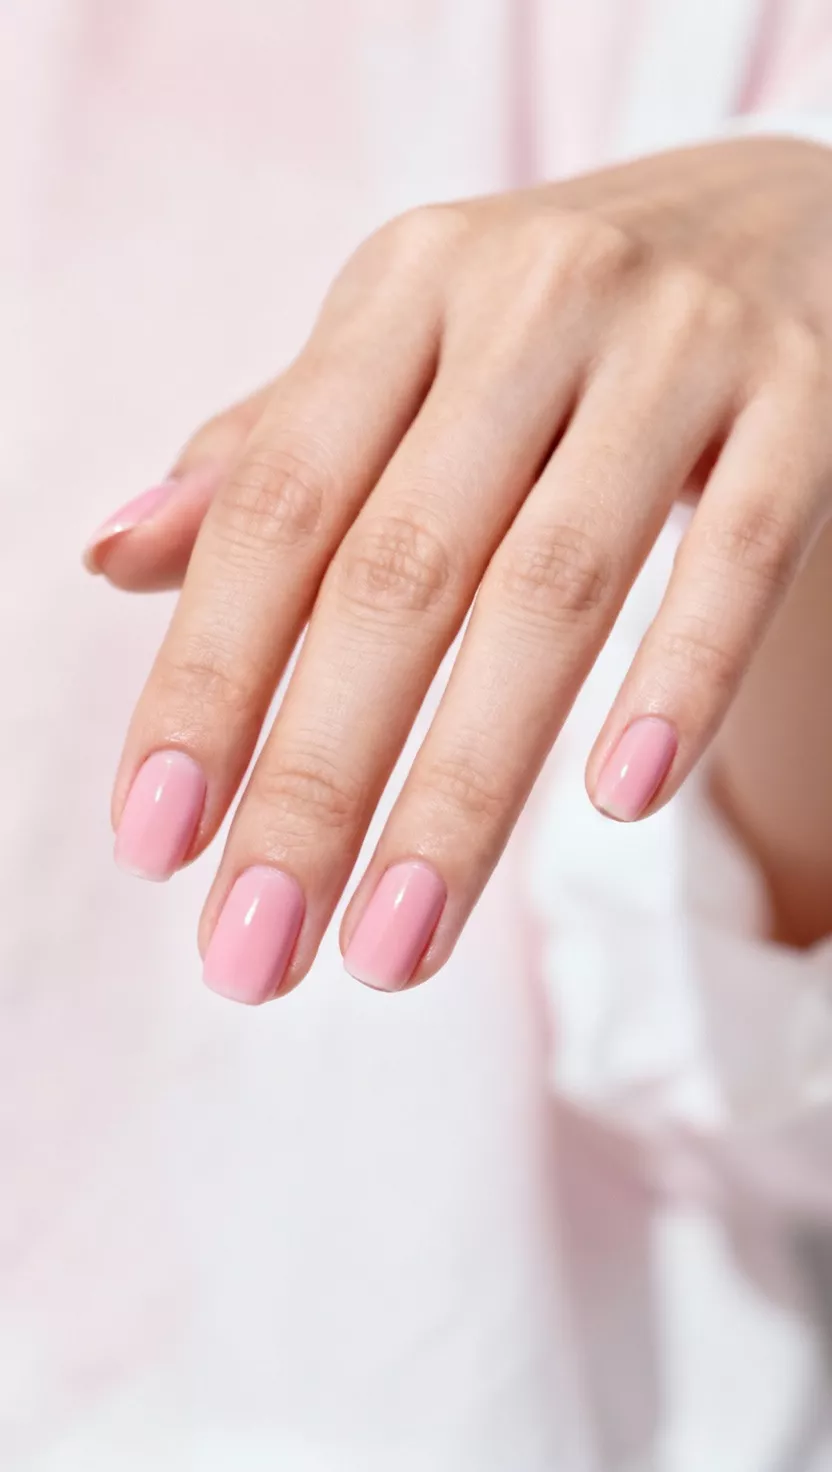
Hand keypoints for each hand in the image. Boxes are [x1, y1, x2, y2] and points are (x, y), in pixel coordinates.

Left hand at [89, 136, 831, 1000]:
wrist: (783, 211)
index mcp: (403, 291)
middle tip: (257, 951)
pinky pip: (739, 552)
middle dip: (317, 780)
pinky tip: (618, 804)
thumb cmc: (554, 329)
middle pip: (399, 571)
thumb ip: (272, 457)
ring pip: (554, 589)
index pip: (277, 505)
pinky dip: (678, 679)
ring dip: (466, 785)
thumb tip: (112, 556)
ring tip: (397, 944)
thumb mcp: (405, 356)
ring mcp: (678, 342)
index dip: (206, 677)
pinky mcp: (808, 395)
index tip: (155, 843)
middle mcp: (529, 299)